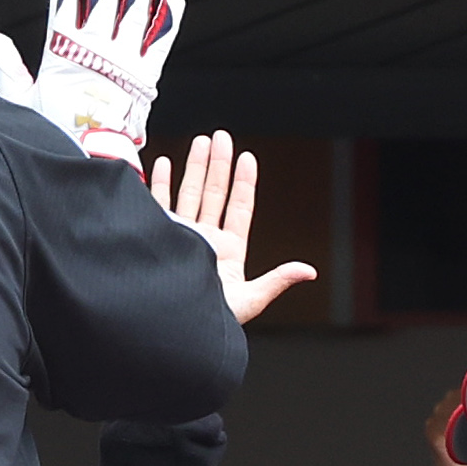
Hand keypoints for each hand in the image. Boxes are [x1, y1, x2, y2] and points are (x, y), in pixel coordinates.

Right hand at [0, 0, 182, 162]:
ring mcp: (124, 63)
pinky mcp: (147, 78)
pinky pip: (160, 43)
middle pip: (102, 0)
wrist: (92, 164)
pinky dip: (168, 20)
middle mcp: (97, 53)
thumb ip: (9, 71)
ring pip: (134, 14)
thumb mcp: (23, 105)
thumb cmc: (57, 137)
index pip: (63, 3)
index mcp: (64, 55)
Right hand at [147, 130, 315, 323]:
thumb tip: (308, 271)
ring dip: (194, 167)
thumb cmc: (208, 321)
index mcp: (228, 252)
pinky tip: (165, 163)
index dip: (244, 183)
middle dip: (218, 164)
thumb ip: (276, 281)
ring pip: (189, 194)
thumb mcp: (248, 301)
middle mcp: (204, 241)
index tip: (247, 157)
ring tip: (201, 141)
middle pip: (214, 193)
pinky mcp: (159, 237)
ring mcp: (181, 237)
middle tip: (221, 137)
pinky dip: (161, 183)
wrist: (170, 327)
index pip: (239, 209)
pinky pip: (158, 205)